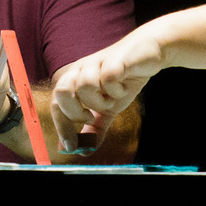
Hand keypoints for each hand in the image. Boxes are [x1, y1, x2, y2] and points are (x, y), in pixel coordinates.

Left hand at [50, 27, 162, 152]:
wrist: (149, 54)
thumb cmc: (124, 80)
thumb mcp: (108, 109)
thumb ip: (95, 128)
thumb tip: (83, 150)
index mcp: (74, 80)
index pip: (56, 103)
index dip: (61, 126)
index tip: (70, 146)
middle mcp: (80, 69)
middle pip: (61, 91)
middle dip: (75, 113)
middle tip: (91, 118)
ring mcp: (96, 62)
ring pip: (85, 86)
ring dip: (100, 101)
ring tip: (112, 99)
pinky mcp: (114, 60)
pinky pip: (107, 79)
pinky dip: (115, 91)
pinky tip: (123, 88)